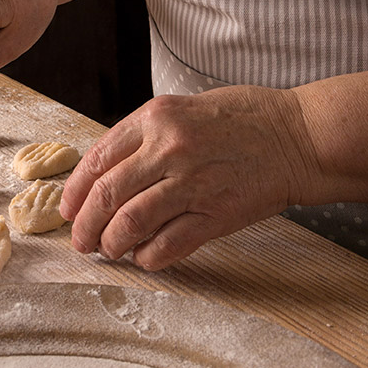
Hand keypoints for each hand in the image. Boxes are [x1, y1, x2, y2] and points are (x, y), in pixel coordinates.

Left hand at [60, 86, 314, 268]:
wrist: (299, 136)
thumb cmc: (241, 120)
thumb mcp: (181, 110)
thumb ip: (141, 138)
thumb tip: (102, 175)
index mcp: (154, 119)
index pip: (96, 161)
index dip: (75, 192)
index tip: (67, 210)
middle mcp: (168, 149)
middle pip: (106, 196)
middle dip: (84, 226)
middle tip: (79, 241)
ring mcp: (192, 183)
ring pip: (129, 224)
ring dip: (111, 245)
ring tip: (108, 251)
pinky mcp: (215, 215)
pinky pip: (167, 245)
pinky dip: (147, 258)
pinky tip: (142, 258)